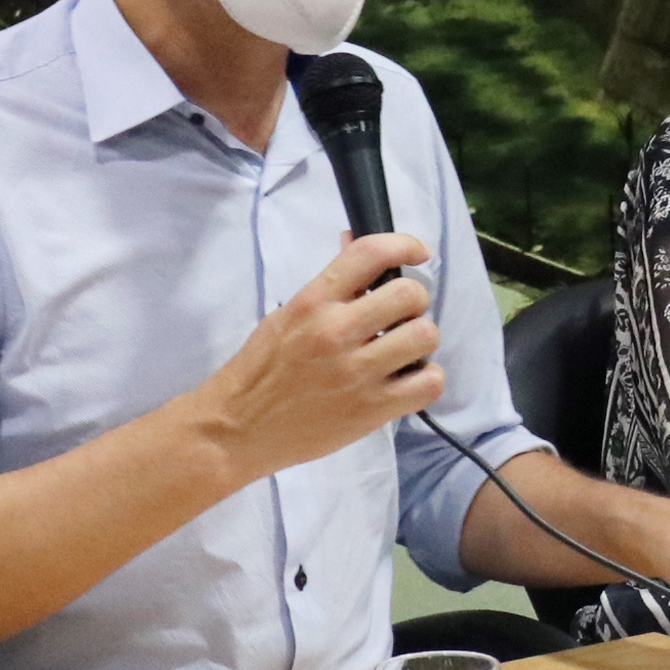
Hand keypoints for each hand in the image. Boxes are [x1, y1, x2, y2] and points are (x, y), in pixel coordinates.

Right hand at [188, 232, 441, 480]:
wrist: (239, 429)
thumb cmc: (261, 370)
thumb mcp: (286, 315)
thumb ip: (328, 285)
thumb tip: (355, 241)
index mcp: (312, 302)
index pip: (371, 253)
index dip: (405, 245)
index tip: (417, 252)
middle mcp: (336, 332)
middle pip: (410, 295)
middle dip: (413, 302)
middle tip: (398, 318)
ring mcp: (356, 373)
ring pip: (425, 336)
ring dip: (420, 340)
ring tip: (400, 351)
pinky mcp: (371, 410)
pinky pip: (430, 382)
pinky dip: (426, 379)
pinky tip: (405, 380)